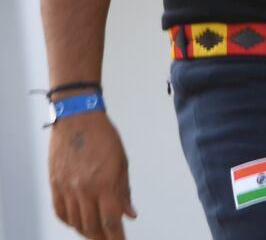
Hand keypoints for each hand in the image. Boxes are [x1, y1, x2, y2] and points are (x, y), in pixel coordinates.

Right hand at [48, 113, 136, 238]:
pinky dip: (70, 221)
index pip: (111, 221)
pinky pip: (61, 212)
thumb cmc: (103, 137)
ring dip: (87, 232)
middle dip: (102, 238)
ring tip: (96, 233)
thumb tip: (130, 213)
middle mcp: (84, 189)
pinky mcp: (55, 185)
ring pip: (76, 222)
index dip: (117, 237)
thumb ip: (124, 191)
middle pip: (92, 227)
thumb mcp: (122, 163)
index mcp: (105, 184)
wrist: (78, 119)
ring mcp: (67, 188)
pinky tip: (78, 222)